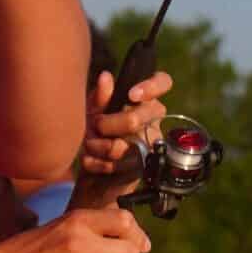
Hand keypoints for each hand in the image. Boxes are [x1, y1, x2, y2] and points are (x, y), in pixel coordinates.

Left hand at [76, 67, 174, 193]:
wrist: (92, 175)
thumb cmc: (95, 136)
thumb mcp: (91, 112)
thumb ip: (99, 97)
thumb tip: (106, 77)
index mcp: (143, 101)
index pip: (162, 82)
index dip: (151, 86)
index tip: (131, 95)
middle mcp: (151, 121)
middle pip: (134, 119)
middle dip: (106, 124)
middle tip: (94, 126)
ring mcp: (148, 145)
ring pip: (121, 145)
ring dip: (96, 145)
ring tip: (88, 145)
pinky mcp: (140, 169)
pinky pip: (116, 165)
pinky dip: (96, 163)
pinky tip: (90, 161)